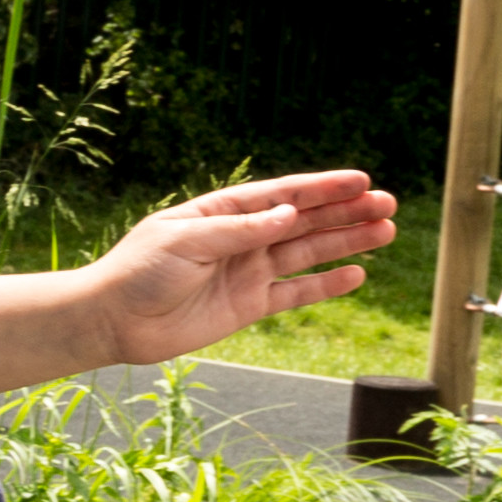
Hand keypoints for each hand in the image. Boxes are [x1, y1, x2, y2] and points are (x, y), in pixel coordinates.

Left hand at [88, 171, 398, 366]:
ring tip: (386, 230)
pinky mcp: (247, 305)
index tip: (360, 180)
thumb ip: (239, 231)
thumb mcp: (185, 241)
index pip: (280, 195)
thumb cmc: (139, 271)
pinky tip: (357, 274)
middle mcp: (240, 239)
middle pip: (303, 221)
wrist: (114, 321)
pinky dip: (325, 285)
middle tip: (388, 203)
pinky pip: (295, 293)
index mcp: (220, 213)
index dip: (320, 188)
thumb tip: (288, 215)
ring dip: (345, 242)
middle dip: (344, 212)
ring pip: (307, 253)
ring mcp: (246, 271)